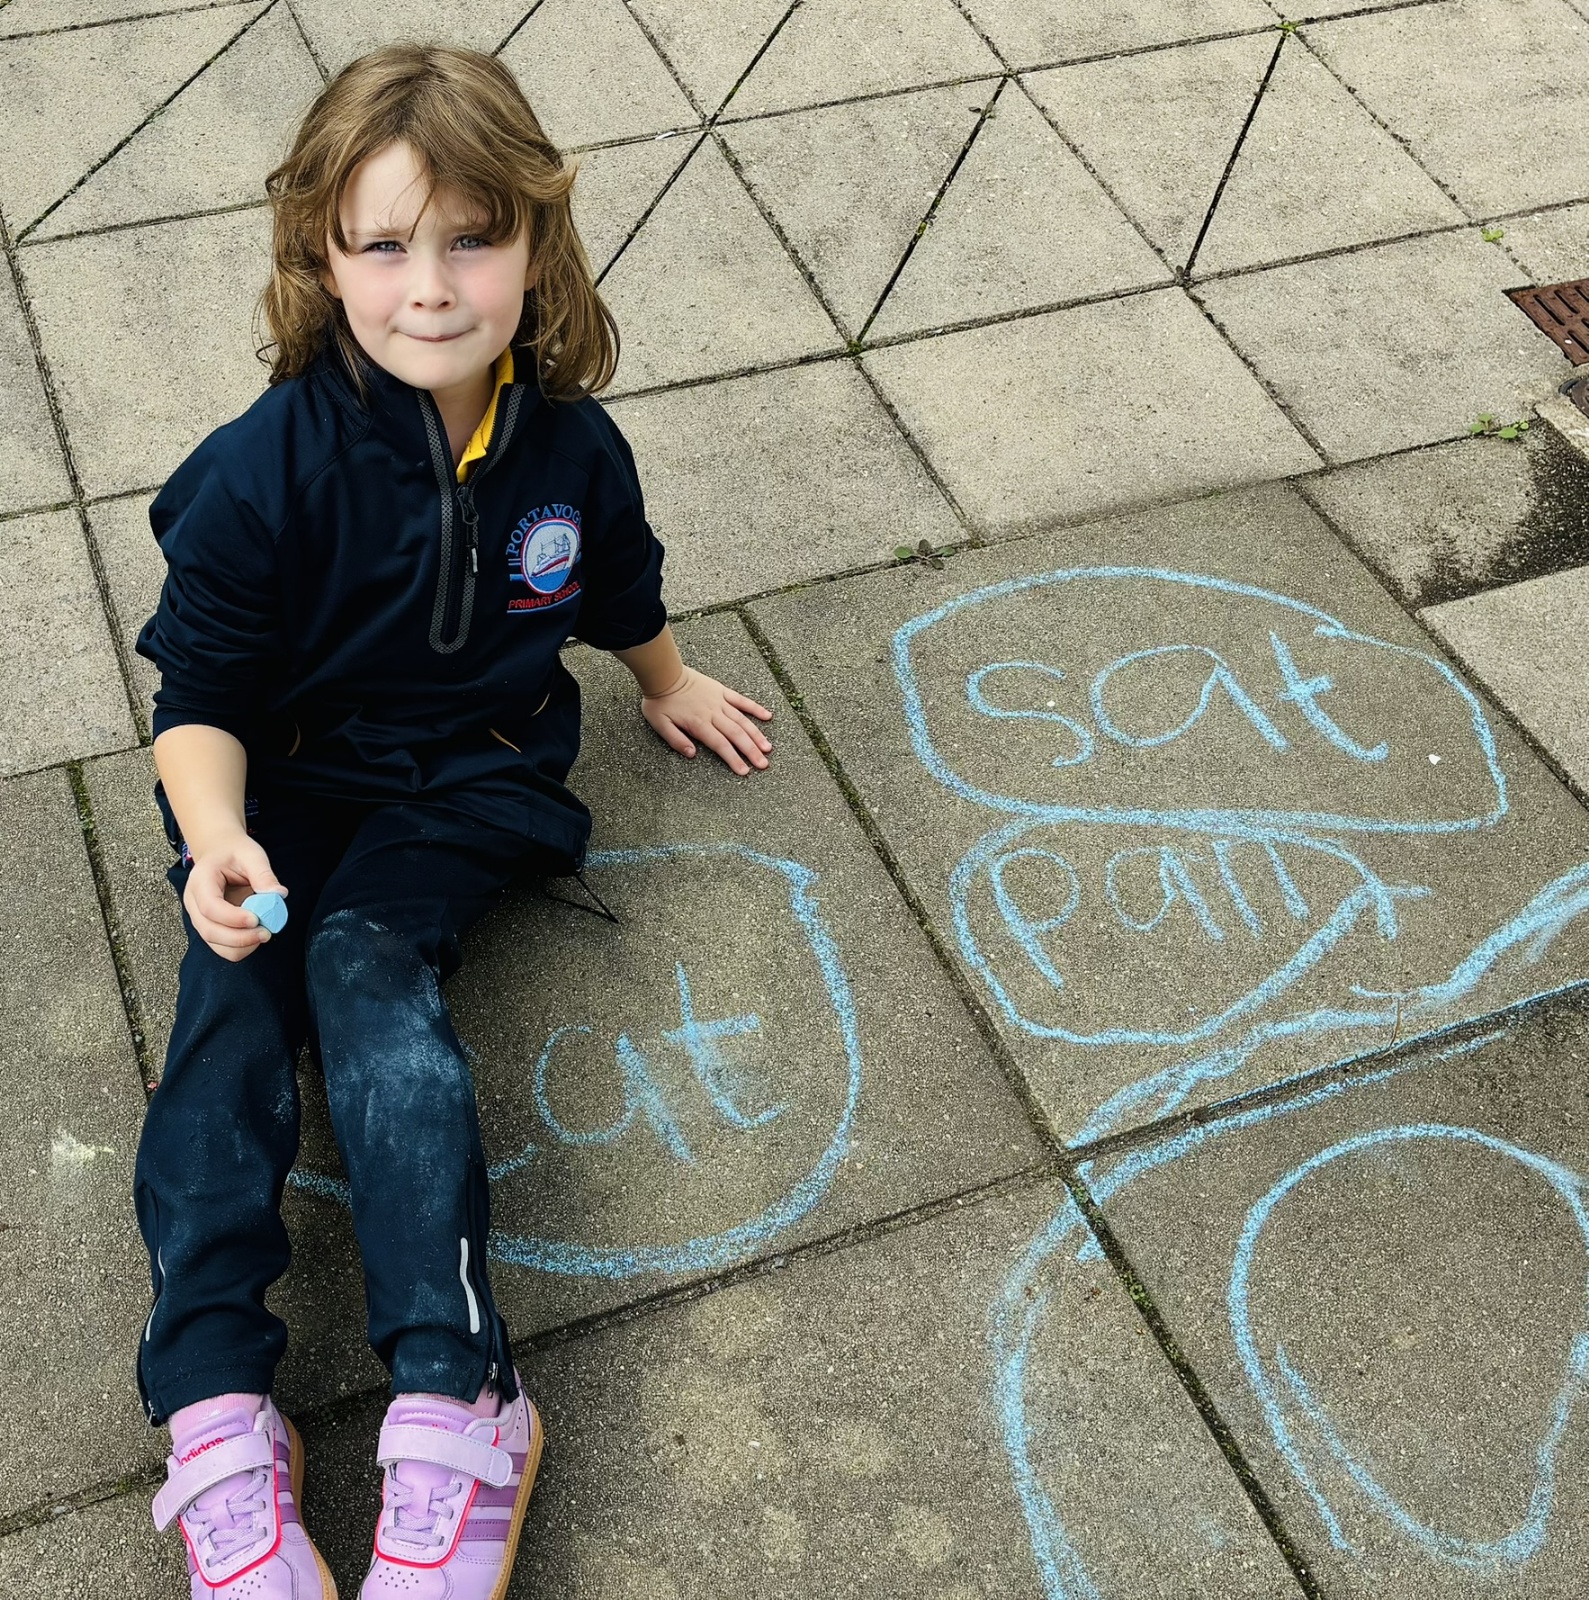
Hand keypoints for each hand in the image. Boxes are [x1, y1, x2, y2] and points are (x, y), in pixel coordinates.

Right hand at [183, 830, 288, 961]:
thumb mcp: (251, 855)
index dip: (233, 918)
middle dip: (239, 938)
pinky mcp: (209, 926)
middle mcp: (194, 902)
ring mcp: (199, 917)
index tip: (257, 919)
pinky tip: (256, 936)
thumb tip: (278, 894)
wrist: (220, 853)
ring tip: (263, 934)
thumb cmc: (234, 853)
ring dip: (241, 946)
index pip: (210, 906)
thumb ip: (263, 874)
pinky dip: (240, 947)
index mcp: (200, 881)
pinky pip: (221, 946)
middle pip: (209, 930)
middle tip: (266, 933)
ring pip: (214, 943)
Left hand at [641, 667, 772, 775]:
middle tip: (763, 764)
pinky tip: (767, 716)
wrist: (664, 674)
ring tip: (768, 747)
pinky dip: (755, 708)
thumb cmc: (660, 701)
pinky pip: (741, 700)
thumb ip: (676, 741)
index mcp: (699, 723)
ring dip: (756, 734)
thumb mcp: (660, 724)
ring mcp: (719, 701)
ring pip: (742, 720)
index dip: (733, 759)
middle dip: (751, 751)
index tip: (745, 771)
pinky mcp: (721, 691)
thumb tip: (692, 754)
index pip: (721, 745)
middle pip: (736, 735)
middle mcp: (713, 713)